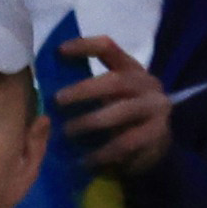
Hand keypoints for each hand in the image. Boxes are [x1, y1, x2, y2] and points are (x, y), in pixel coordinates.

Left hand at [53, 40, 174, 174]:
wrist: (155, 146)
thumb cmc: (122, 116)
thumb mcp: (109, 96)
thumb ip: (88, 89)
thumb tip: (49, 87)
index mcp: (131, 68)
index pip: (109, 48)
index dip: (84, 46)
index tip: (59, 51)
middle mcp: (147, 83)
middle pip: (115, 81)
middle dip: (84, 90)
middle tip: (57, 100)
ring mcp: (155, 108)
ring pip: (121, 112)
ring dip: (90, 122)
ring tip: (67, 132)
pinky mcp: (157, 134)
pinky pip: (126, 143)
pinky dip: (103, 152)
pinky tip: (85, 160)